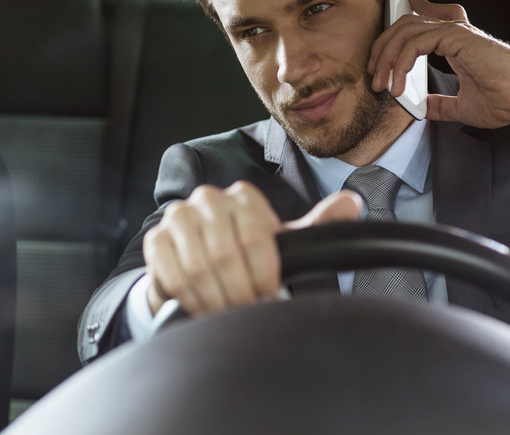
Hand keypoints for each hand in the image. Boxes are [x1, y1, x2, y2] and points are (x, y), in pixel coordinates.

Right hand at [143, 181, 362, 314]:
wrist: (202, 267)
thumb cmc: (248, 256)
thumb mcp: (285, 243)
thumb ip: (318, 225)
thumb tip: (353, 203)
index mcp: (243, 197)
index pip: (256, 236)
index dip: (264, 273)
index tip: (269, 296)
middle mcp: (208, 199)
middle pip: (225, 253)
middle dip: (239, 291)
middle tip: (247, 311)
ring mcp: (179, 217)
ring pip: (198, 266)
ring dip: (215, 298)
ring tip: (226, 313)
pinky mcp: (156, 240)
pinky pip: (172, 274)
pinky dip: (190, 298)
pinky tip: (202, 307)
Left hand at [368, 0, 509, 128]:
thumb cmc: (507, 101)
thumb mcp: (463, 107)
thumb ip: (441, 104)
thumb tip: (422, 109)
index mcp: (460, 44)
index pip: (428, 20)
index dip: (410, 15)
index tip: (391, 25)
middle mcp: (457, 33)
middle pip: (408, 24)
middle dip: (384, 46)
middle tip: (375, 73)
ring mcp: (458, 33)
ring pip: (407, 30)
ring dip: (387, 57)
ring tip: (382, 84)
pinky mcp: (458, 38)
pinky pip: (416, 42)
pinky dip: (401, 63)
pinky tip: (399, 85)